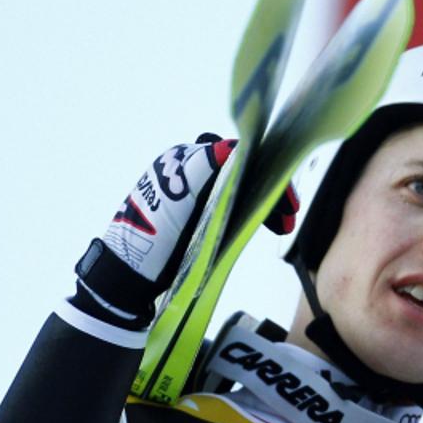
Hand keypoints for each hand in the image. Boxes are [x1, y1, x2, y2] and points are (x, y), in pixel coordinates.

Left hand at [74, 134, 298, 324]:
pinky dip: (253, 214)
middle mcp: (191, 173)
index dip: (263, 169)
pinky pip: (235, 205)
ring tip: (283, 226)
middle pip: (242, 171)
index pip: (235, 154)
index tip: (283, 196)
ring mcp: (196, 195)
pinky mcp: (200, 215)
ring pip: (242, 189)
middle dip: (269, 189)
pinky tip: (266, 226)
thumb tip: (233, 147)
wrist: (131, 276)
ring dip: (265, 204)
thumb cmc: (150, 237)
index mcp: (183, 162)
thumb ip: (201, 168)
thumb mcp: (176, 199)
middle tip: (290, 214)